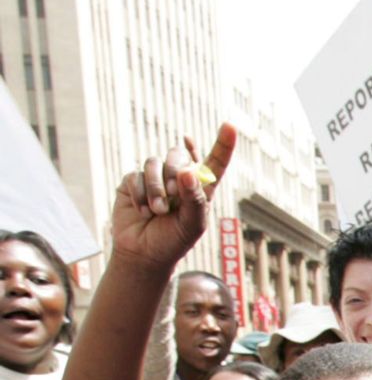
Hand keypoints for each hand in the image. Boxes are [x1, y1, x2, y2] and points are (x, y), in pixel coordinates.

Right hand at [111, 125, 235, 269]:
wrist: (143, 253)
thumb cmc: (173, 241)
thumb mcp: (192, 224)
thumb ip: (195, 199)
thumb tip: (188, 171)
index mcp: (200, 188)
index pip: (214, 162)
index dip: (223, 144)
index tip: (230, 126)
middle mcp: (179, 178)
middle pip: (178, 155)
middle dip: (175, 172)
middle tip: (173, 193)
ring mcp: (155, 177)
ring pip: (154, 162)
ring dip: (156, 188)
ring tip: (158, 211)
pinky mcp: (133, 181)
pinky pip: (135, 175)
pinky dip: (140, 194)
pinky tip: (142, 211)